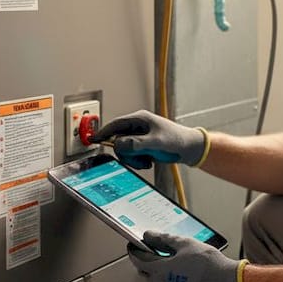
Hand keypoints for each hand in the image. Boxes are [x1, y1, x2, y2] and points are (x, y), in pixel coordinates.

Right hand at [91, 110, 209, 169]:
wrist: (190, 149)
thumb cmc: (177, 140)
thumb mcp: (156, 142)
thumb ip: (137, 144)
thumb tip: (119, 145)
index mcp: (139, 119)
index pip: (115, 125)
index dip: (103, 132)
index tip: (93, 139)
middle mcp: (138, 127)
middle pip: (118, 140)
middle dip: (126, 153)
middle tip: (138, 159)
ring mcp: (140, 137)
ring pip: (124, 150)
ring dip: (133, 159)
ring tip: (147, 161)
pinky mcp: (143, 146)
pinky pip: (132, 155)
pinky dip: (138, 161)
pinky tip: (149, 161)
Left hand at [127, 232, 246, 281]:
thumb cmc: (209, 265)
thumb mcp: (187, 244)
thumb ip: (164, 239)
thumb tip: (149, 235)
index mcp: (160, 270)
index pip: (139, 260)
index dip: (135, 252)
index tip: (134, 247)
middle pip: (149, 273)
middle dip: (151, 264)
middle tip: (161, 255)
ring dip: (165, 277)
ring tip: (184, 268)